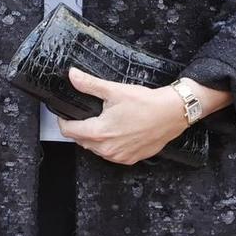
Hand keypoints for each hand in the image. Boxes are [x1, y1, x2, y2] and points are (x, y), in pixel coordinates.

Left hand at [59, 67, 190, 165]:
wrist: (172, 113)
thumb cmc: (145, 102)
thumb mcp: (114, 90)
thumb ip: (89, 84)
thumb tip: (72, 75)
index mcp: (99, 133)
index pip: (69, 131)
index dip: (64, 121)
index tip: (66, 114)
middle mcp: (107, 149)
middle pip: (82, 141)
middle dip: (80, 129)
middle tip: (87, 115)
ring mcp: (119, 156)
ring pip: (96, 149)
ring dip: (95, 139)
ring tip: (103, 123)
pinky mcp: (131, 159)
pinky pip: (112, 155)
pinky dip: (110, 145)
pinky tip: (117, 133)